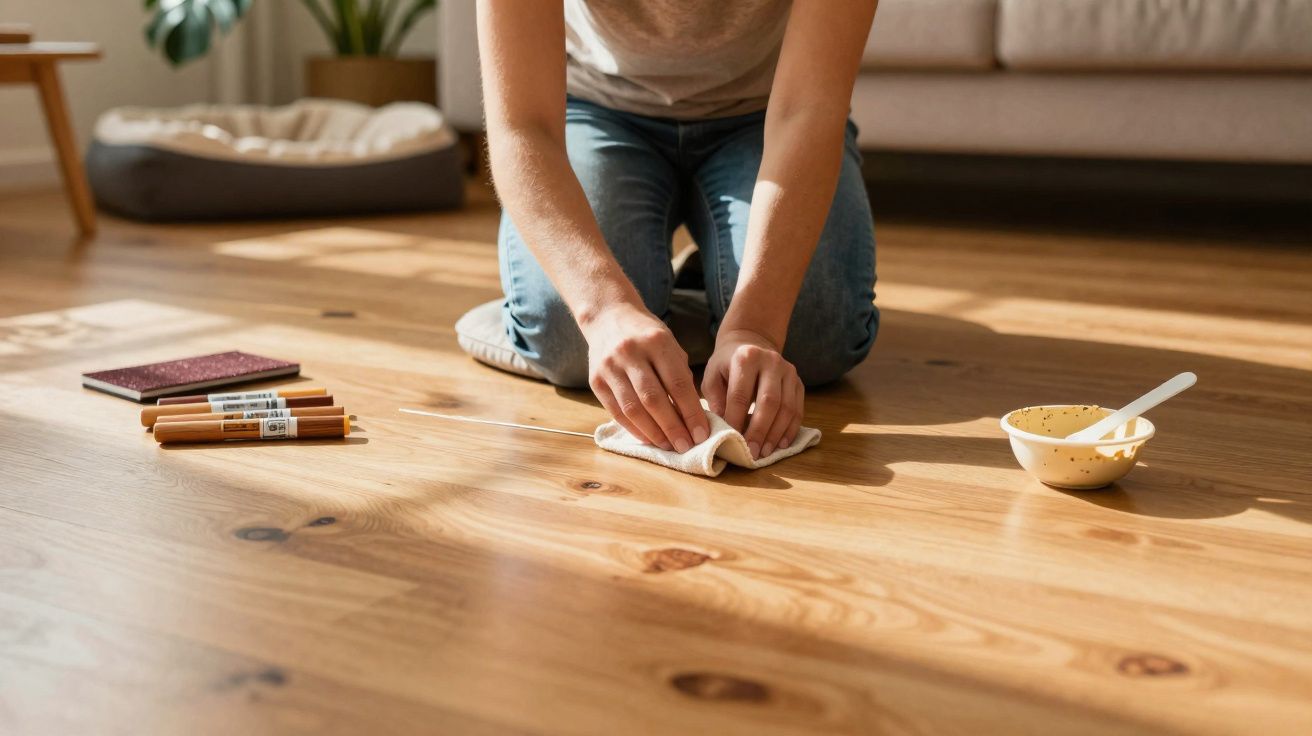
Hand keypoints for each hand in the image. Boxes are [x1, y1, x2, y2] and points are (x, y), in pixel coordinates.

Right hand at [580, 302, 709, 452]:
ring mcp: (609, 367)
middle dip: (672, 427)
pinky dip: (633, 428)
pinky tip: (648, 438)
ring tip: (668, 446)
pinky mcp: (595, 380)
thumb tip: (691, 416)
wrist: (608, 316)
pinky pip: (616, 411)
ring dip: (653, 433)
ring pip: (633, 408)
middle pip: (654, 399)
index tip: (701, 434)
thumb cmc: (647, 334)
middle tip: (686, 446)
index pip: (678, 383)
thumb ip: (680, 375)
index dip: (691, 412)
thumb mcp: (669, 344)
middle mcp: (630, 353)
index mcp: (656, 341)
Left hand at [702, 328, 803, 459]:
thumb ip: (716, 399)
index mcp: (746, 357)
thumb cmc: (726, 364)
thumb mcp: (712, 376)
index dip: (736, 420)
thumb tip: (723, 429)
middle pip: (769, 402)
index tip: (731, 440)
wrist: (751, 342)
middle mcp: (771, 361)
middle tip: (752, 453)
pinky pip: (798, 409)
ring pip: (787, 407)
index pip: (740, 394)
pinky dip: (790, 429)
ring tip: (766, 453)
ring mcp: (788, 371)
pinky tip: (781, 444)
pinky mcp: (798, 381)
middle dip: (760, 431)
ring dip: (776, 433)